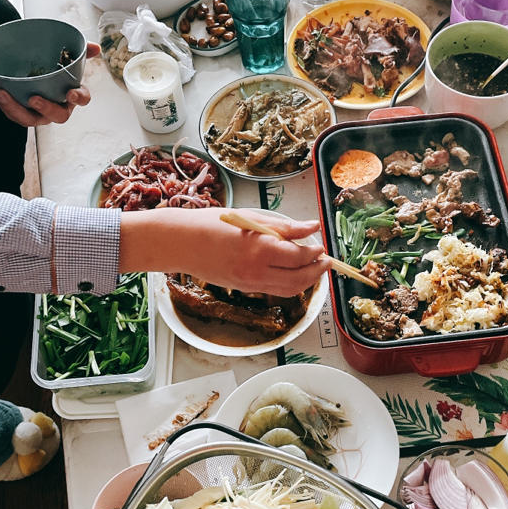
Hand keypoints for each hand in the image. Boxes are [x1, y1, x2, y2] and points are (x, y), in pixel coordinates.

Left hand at [0, 42, 99, 126]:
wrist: (26, 68)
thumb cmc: (51, 66)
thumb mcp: (64, 55)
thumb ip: (80, 51)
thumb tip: (96, 47)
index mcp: (71, 95)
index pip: (81, 99)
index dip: (79, 98)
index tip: (72, 93)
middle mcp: (56, 108)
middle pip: (57, 116)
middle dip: (46, 108)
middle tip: (34, 99)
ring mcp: (37, 113)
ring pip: (29, 118)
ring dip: (16, 108)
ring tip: (3, 93)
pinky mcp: (19, 113)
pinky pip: (10, 111)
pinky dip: (1, 99)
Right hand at [120, 207, 330, 296]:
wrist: (181, 243)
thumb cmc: (212, 224)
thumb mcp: (251, 217)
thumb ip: (285, 226)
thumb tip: (312, 226)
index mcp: (259, 248)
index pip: (300, 255)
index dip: (316, 252)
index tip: (322, 244)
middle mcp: (257, 270)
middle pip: (300, 278)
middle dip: (318, 270)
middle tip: (326, 260)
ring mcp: (250, 283)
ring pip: (290, 289)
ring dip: (307, 280)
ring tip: (315, 267)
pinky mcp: (245, 288)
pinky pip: (276, 290)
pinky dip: (291, 284)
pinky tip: (294, 272)